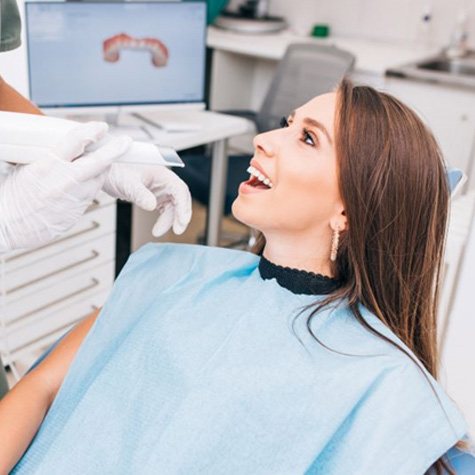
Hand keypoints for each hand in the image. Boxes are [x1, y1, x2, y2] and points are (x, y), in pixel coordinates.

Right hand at [0, 123, 130, 250]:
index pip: (77, 140)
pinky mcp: (76, 212)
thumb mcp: (26, 167)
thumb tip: (68, 147)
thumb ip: (49, 157)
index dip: (93, 131)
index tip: (102, 127)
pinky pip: (90, 196)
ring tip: (99, 164)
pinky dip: (90, 187)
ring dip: (102, 170)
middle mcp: (64, 182)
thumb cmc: (12, 195)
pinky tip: (81, 184)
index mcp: (48, 165)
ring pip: (99, 179)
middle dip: (115, 149)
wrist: (6, 225)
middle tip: (125, 142)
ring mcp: (73, 199)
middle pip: (100, 161)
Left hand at [102, 164, 191, 235]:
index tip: (182, 221)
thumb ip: (140, 194)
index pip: (179, 189)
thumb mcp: (127, 183)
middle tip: (177, 230)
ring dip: (170, 220)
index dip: (183, 205)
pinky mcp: (155, 196)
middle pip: (180, 199)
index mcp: (162, 173)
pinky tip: (158, 227)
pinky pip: (166, 209)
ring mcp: (160, 189)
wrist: (104, 171)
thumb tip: (152, 206)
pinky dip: (164, 219)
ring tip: (158, 231)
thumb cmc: (116, 170)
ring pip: (174, 206)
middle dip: (180, 215)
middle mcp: (164, 181)